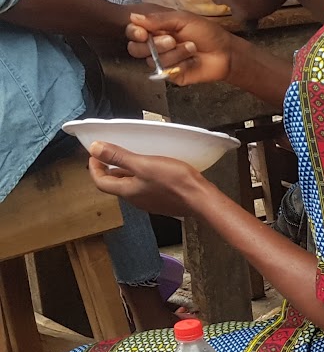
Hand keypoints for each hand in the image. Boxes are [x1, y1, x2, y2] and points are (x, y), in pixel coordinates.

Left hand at [86, 141, 211, 217]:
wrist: (201, 198)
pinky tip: (153, 170)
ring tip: (132, 159)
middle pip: (116, 185)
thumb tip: (95, 149)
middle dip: (110, 169)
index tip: (95, 155)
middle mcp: (136, 200)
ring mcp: (151, 202)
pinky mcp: (163, 201)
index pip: (101, 182)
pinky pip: (146, 188)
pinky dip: (142, 178)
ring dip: (127, 173)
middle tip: (111, 155)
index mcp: (128, 192)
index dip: (95, 167)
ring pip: (131, 186)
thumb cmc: (175, 182)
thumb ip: (118, 156)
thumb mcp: (144, 164)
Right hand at [128, 9, 234, 85]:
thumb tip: (133, 17)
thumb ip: (159, 19)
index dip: (134, 33)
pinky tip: (192, 61)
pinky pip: (165, 72)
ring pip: (152, 60)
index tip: (142, 33)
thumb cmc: (206, 33)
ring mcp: (162, 61)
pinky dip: (180, 65)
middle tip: (172, 41)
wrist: (225, 53)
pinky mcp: (171, 75)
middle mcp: (155, 46)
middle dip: (154, 45)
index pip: (133, 31)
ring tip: (191, 48)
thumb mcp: (183, 19)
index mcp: (155, 29)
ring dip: (174, 53)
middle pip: (135, 49)